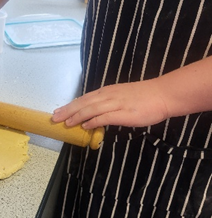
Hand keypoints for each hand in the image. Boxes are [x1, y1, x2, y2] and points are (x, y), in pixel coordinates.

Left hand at [51, 80, 169, 128]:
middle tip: (54, 118)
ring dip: (76, 116)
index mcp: (106, 92)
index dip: (70, 106)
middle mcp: (108, 96)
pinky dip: (93, 121)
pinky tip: (84, 125)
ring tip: (66, 122)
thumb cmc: (143, 97)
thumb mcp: (120, 97)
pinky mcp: (123, 113)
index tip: (58, 111)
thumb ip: (106, 104)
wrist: (163, 95)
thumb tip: (93, 114)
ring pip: (91, 109)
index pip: (84, 98)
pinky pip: (105, 117)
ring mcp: (115, 103)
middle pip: (83, 103)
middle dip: (67, 111)